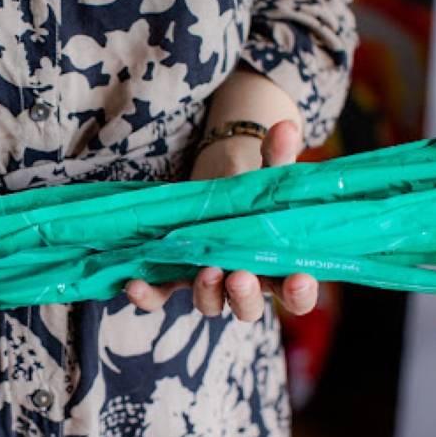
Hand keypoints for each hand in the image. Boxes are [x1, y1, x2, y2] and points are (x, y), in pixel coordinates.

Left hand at [126, 120, 317, 321]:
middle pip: (248, 308)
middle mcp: (242, 283)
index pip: (295, 292)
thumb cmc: (248, 193)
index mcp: (276, 265)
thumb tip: (285, 128)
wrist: (210, 192)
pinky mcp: (172, 277)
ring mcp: (206, 283)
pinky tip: (136, 284)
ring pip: (209, 305)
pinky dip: (148, 297)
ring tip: (205, 271)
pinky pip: (161, 297)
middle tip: (240, 277)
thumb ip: (277, 158)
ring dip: (207, 293)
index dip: (299, 293)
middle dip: (245, 297)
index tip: (299, 279)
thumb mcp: (264, 174)